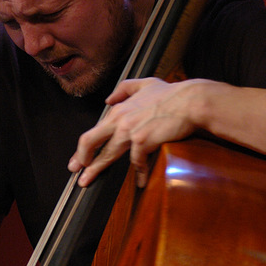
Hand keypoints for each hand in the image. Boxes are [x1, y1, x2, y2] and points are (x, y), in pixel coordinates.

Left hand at [68, 77, 203, 187]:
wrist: (190, 102)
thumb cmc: (172, 94)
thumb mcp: (144, 83)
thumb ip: (124, 89)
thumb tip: (109, 99)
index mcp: (119, 109)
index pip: (95, 130)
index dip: (84, 146)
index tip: (79, 157)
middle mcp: (120, 120)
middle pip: (90, 141)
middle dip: (80, 158)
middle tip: (75, 171)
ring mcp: (130, 131)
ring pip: (107, 154)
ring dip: (95, 169)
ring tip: (87, 180)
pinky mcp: (143, 141)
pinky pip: (136, 162)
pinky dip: (138, 173)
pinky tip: (139, 182)